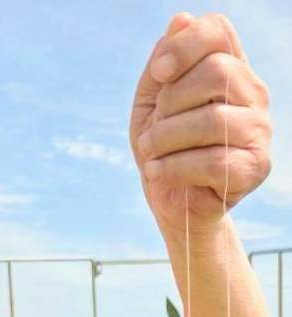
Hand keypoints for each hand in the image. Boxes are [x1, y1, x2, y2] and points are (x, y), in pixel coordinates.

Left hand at [130, 13, 270, 235]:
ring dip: (165, 139)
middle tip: (150, 133)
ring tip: (149, 155)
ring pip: (212, 120)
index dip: (184, 46)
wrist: (172, 204)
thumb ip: (162, 68)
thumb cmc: (162, 150)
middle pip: (216, 72)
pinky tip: (157, 172)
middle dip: (170, 103)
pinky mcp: (255, 168)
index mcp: (229, 70)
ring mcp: (259, 131)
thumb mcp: (150, 105)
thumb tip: (181, 20)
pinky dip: (174, 167)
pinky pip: (213, 161)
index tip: (158, 75)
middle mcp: (253, 95)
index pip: (219, 31)